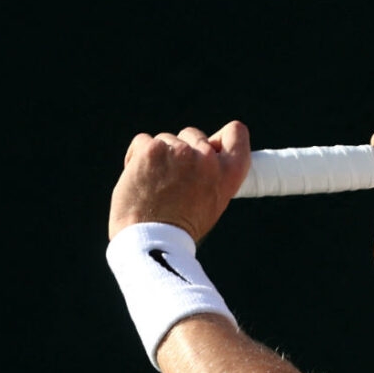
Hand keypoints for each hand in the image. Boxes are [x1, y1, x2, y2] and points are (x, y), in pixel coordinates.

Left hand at [108, 122, 250, 241]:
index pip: (236, 132)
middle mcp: (208, 158)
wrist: (151, 240)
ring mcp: (180, 152)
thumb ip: (213, 172)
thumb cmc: (181, 226)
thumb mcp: (214, 200)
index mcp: (229, 172)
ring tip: (154, 185)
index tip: (210, 147)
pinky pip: (143, 141)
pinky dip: (137, 157)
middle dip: (182, 150)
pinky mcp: (152, 150)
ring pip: (166, 139)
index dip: (220, 138)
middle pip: (193, 135)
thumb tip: (206, 149)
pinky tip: (139, 179)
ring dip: (158, 156)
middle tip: (173, 179)